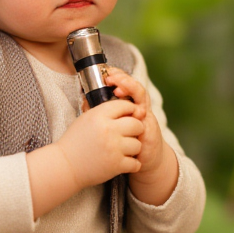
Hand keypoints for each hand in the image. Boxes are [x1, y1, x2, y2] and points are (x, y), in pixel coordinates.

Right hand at [26, 98, 142, 219]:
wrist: (65, 166)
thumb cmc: (75, 142)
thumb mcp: (86, 118)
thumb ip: (106, 111)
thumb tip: (131, 107)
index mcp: (99, 115)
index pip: (125, 106)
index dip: (129, 111)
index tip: (127, 117)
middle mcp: (108, 130)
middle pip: (137, 124)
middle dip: (135, 130)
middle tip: (127, 135)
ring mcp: (114, 148)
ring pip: (138, 145)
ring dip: (132, 149)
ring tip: (122, 151)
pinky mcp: (116, 165)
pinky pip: (135, 163)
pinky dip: (130, 165)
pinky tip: (121, 162)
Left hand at [105, 68, 178, 205]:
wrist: (142, 160)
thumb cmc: (122, 142)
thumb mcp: (108, 124)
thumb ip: (98, 112)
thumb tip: (83, 98)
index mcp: (127, 102)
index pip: (122, 82)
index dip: (116, 75)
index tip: (105, 72)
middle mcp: (137, 105)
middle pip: (132, 84)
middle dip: (123, 79)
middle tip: (111, 77)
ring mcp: (145, 115)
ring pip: (141, 96)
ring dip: (131, 89)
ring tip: (119, 89)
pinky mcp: (150, 128)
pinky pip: (146, 117)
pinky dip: (139, 112)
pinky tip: (134, 111)